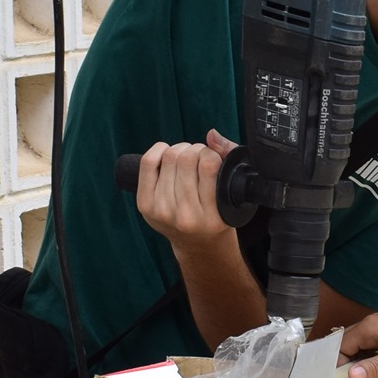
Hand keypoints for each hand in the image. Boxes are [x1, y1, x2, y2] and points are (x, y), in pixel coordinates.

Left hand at [134, 130, 237, 245]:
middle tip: (199, 157)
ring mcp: (163, 212)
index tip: (212, 158)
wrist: (198, 243)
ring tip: (186, 160)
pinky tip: (167, 154)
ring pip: (169, 157)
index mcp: (213, 215)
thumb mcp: (231, 190)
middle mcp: (186, 217)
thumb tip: (211, 134)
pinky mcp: (146, 206)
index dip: (211, 153)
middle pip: (186, 158)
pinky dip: (159, 151)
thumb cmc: (219, 211)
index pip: (209, 164)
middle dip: (195, 150)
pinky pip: (148, 163)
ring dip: (179, 150)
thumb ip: (228, 157)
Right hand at [341, 312, 377, 377]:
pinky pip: (370, 344)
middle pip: (347, 343)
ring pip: (358, 344)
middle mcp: (372, 323)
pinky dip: (365, 356)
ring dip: (354, 359)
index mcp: (370, 326)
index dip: (335, 362)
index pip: (341, 345)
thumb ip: (373, 367)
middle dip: (341, 360)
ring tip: (350, 376)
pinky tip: (368, 368)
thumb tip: (351, 375)